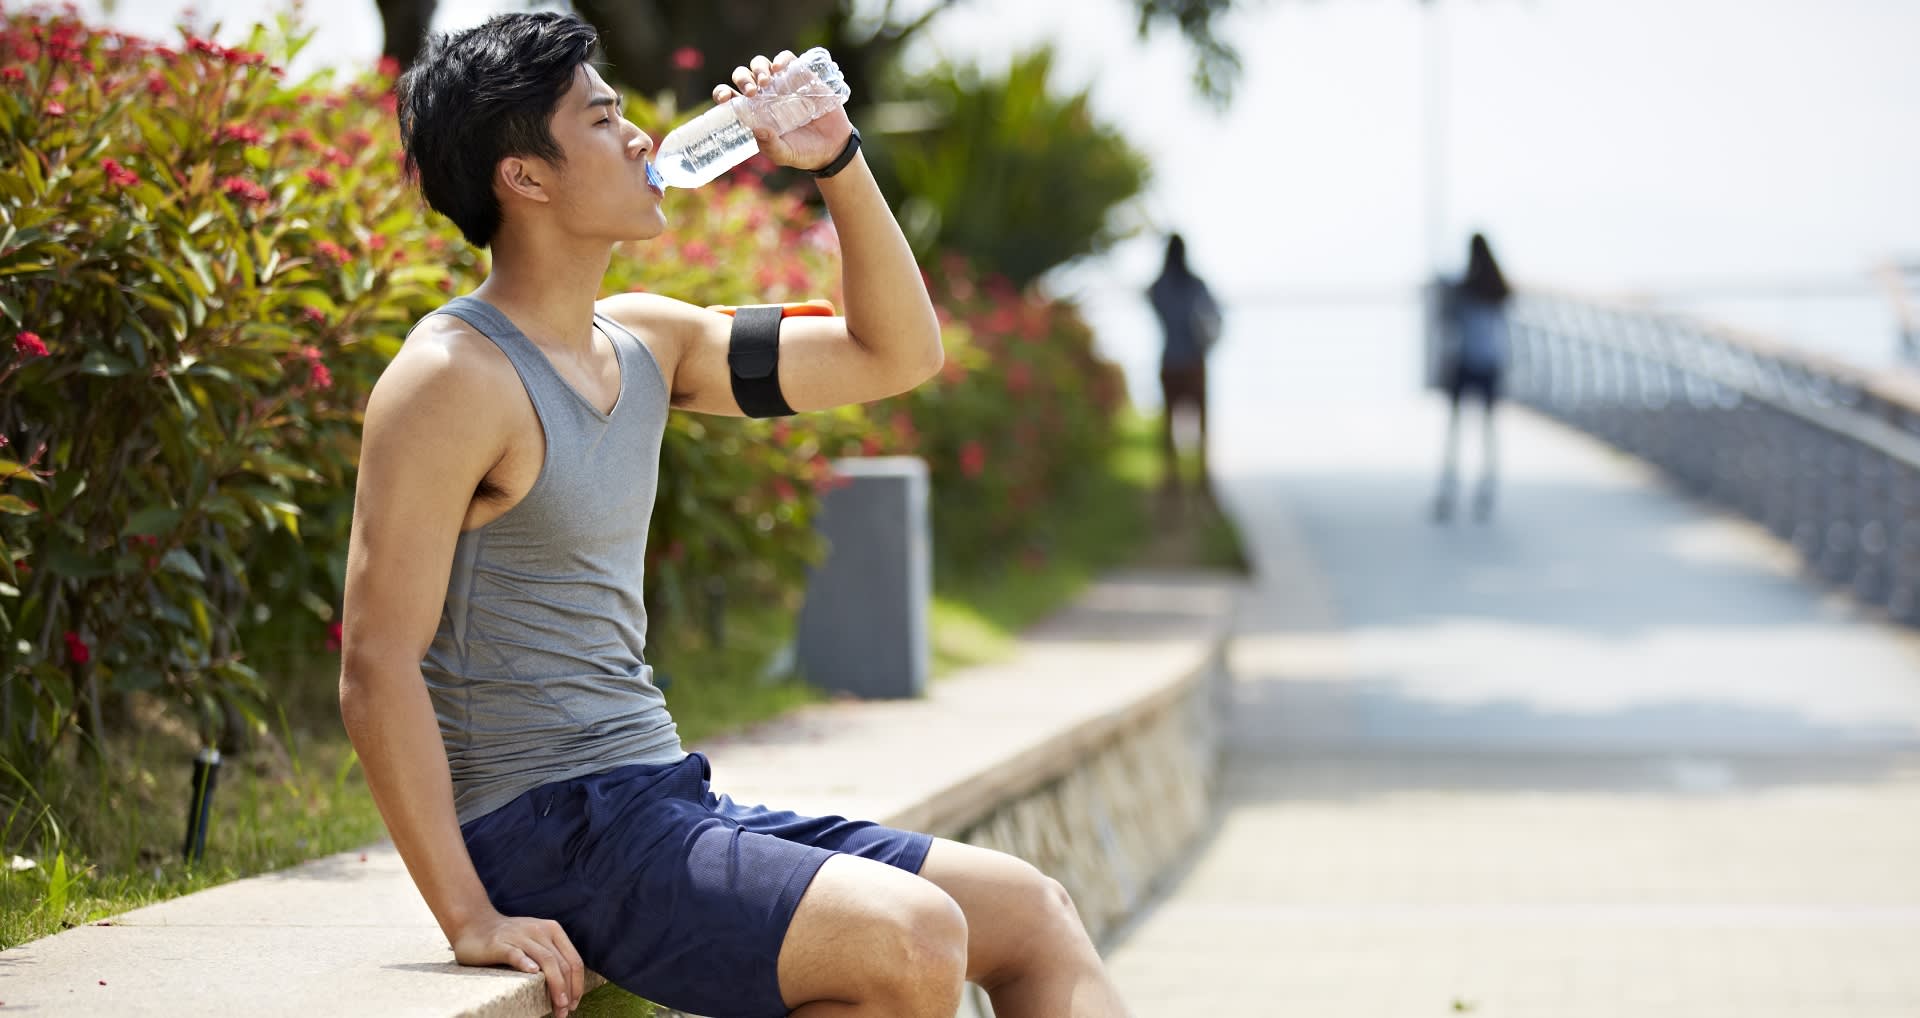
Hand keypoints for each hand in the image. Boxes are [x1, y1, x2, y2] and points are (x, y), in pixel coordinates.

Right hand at [451, 910, 585, 1017]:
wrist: (474, 924)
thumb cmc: (508, 939)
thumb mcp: (535, 941)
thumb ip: (552, 956)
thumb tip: (569, 987)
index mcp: (552, 930)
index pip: (573, 960)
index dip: (577, 984)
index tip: (573, 1003)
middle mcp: (539, 930)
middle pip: (561, 964)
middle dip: (566, 991)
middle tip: (564, 1011)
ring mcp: (519, 936)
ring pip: (546, 961)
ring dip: (555, 985)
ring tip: (557, 1005)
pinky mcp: (499, 944)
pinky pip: (515, 954)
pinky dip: (526, 964)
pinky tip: (533, 974)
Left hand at [714, 50, 854, 172]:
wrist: (833, 147)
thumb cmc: (803, 152)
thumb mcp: (784, 154)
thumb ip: (770, 146)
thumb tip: (758, 129)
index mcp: (753, 112)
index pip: (730, 96)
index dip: (722, 93)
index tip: (724, 98)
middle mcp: (764, 95)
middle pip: (743, 76)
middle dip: (742, 79)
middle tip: (752, 92)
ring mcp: (782, 84)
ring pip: (761, 64)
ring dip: (758, 68)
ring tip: (765, 82)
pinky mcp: (801, 76)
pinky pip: (786, 59)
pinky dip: (781, 58)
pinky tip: (780, 67)